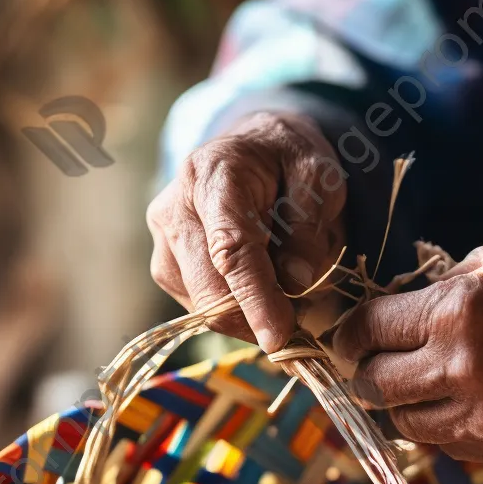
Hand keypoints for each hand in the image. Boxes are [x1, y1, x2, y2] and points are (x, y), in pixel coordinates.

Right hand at [147, 112, 345, 351]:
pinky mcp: (166, 265)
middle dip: (256, 318)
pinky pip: (201, 305)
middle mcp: (175, 208)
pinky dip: (237, 310)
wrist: (254, 146)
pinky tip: (262, 289)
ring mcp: (163, 240)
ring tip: (288, 292)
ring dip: (249, 315)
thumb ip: (309, 226)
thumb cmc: (289, 160)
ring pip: (203, 305)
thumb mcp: (318, 177)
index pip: (230, 249)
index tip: (279, 337)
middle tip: (303, 325)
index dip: (255, 298)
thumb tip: (296, 283)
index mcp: (214, 176)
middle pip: (208, 288)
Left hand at [333, 241, 482, 460]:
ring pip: (405, 425)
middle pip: (374, 386)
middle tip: (376, 360)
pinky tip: (460, 401)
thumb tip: (400, 308)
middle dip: (365, 371)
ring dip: (402, 403)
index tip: (349, 336)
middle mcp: (463, 370)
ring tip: (417, 383)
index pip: (367, 331)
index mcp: (456, 313)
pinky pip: (449, 446)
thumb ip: (442, 287)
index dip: (348, 332)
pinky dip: (442, 426)